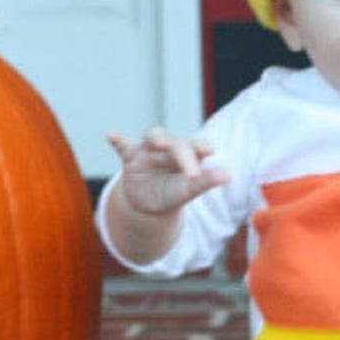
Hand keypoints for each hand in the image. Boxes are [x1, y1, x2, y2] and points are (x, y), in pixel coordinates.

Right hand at [107, 127, 228, 216]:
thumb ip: (206, 181)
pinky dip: (117, 140)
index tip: (209, 150)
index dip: (201, 147)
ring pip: (153, 136)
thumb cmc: (173, 193)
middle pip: (176, 143)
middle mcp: (169, 148)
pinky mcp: (131, 156)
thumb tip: (228, 175)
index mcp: (188, 154)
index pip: (196, 146)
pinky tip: (111, 135)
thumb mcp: (188, 190)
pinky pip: (123, 146)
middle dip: (182, 154)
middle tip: (190, 174)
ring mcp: (149, 150)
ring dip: (156, 137)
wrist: (148, 204)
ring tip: (157, 141)